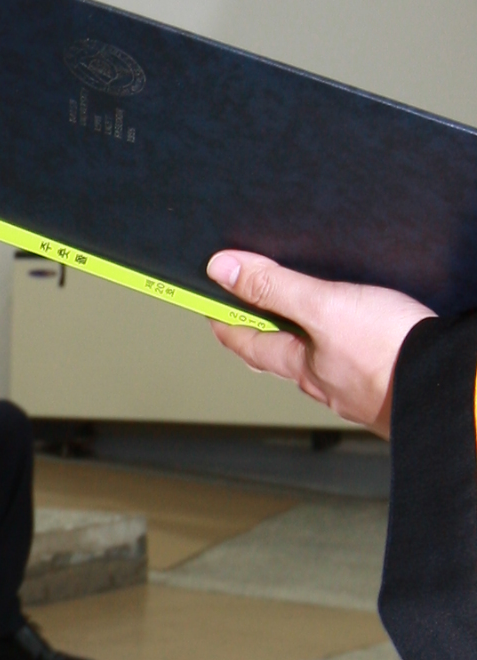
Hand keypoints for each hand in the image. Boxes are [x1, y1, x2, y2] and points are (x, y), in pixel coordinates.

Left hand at [206, 253, 431, 432]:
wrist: (450, 386)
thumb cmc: (390, 352)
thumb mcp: (325, 307)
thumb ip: (275, 288)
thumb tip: (223, 270)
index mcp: (299, 364)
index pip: (245, 341)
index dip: (223, 321)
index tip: (208, 307)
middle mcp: (323, 382)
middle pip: (279, 355)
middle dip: (262, 332)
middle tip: (249, 312)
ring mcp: (355, 390)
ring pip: (318, 364)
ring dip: (304, 343)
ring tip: (304, 321)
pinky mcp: (386, 386)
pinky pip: (353, 367)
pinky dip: (343, 352)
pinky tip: (359, 344)